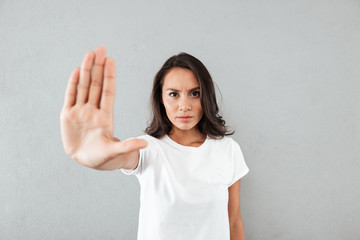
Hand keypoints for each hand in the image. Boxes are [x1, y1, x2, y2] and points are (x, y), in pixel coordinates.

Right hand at [60, 46, 146, 167]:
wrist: (86, 161)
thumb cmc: (103, 157)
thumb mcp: (116, 152)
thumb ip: (128, 146)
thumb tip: (146, 145)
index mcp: (106, 117)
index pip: (108, 91)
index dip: (109, 76)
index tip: (111, 60)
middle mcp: (93, 110)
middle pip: (96, 84)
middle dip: (98, 66)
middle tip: (100, 48)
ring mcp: (80, 111)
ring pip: (83, 86)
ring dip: (86, 70)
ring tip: (89, 53)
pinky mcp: (68, 115)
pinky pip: (70, 96)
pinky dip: (72, 84)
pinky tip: (76, 71)